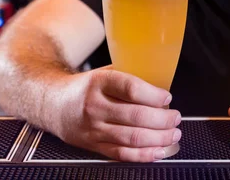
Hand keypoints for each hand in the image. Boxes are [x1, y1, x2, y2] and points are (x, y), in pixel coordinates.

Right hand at [51, 67, 181, 161]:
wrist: (53, 105)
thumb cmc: (85, 88)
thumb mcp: (103, 73)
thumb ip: (127, 76)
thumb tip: (161, 83)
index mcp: (99, 82)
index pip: (130, 88)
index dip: (153, 95)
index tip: (167, 97)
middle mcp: (94, 106)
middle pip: (135, 116)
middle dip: (163, 119)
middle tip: (175, 117)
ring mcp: (93, 128)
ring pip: (132, 137)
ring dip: (159, 138)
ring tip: (173, 133)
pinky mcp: (93, 146)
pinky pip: (122, 153)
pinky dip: (144, 155)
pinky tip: (158, 151)